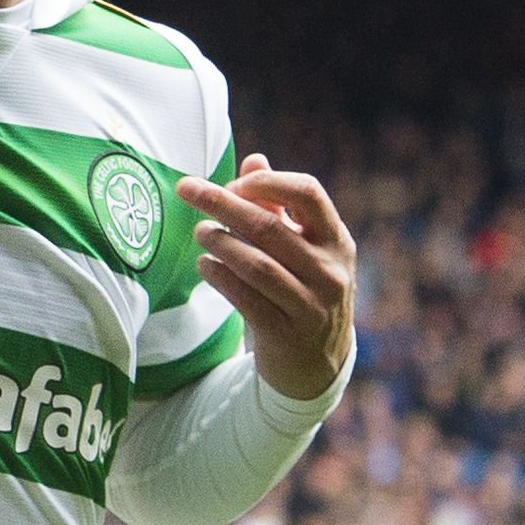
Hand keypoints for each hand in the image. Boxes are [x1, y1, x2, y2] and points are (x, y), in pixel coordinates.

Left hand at [177, 153, 354, 399]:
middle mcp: (330, 271)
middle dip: (223, 204)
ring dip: (219, 242)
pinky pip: (246, 299)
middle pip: (269, 227)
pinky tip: (204, 265)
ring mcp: (311, 305)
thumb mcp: (304, 249)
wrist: (317, 363)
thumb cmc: (303, 290)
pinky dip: (220, 277)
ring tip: (199, 231)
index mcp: (337, 240)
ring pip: (256, 265)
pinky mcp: (287, 333)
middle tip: (187, 189)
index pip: (308, 193)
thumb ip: (279, 206)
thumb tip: (253, 161)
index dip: (267, 181)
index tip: (232, 181)